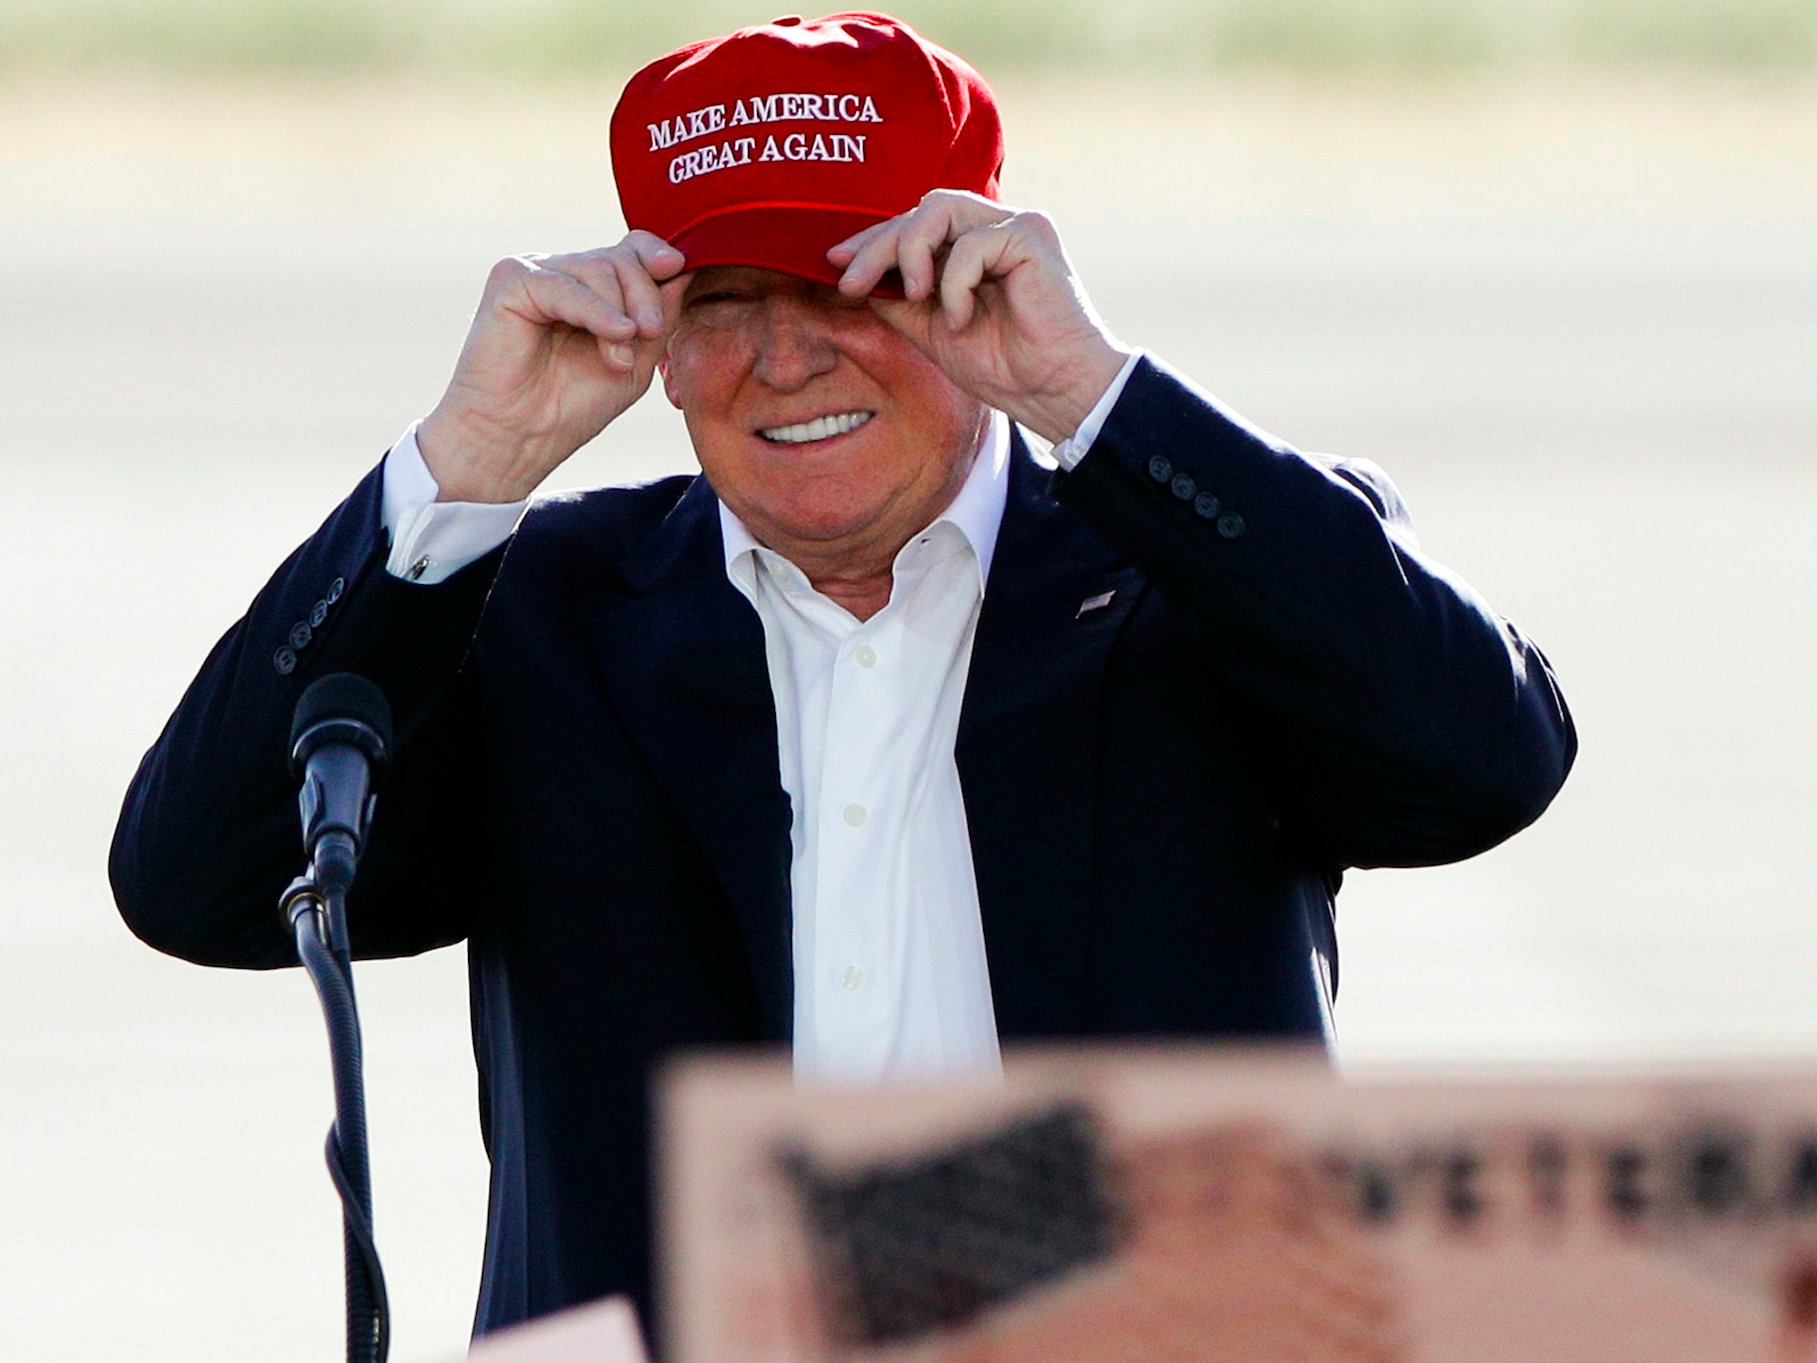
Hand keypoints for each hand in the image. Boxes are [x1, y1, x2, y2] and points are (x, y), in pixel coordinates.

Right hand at [417, 233, 688, 502]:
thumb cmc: (571, 407)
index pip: (630, 249)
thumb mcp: (636, 362)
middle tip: (650, 334)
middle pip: (620, 257)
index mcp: (590, 289)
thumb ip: (659, 317)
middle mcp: (562, 273)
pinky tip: (616, 335)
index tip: (677, 267)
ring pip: (597, 267)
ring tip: (620, 358)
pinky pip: (565, 285)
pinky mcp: (511, 281)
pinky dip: (595, 310)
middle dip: (644, 295)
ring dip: (621, 312)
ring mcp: (535, 273)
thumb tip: (685, 268)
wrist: (519, 438)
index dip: (656, 254)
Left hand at [827, 192, 1130, 443]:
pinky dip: (955, 284)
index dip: (871, 239)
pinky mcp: (1031, 236)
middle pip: (920, 210)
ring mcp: (1016, 226)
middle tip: (850, 283)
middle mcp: (996, 227)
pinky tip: (962, 318)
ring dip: (913, 254)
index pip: (914, 224)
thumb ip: (900, 300)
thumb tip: (854, 276)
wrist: (1056, 393)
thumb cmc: (1006, 368)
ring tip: (916, 298)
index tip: (834, 264)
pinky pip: (971, 244)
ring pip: (939, 209)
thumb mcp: (932, 331)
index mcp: (976, 246)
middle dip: (877, 245)